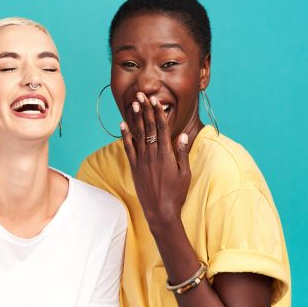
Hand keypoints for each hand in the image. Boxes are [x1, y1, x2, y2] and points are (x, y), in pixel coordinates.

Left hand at [120, 92, 190, 229]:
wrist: (160, 211)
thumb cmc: (176, 193)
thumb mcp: (185, 173)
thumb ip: (182, 153)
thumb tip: (182, 135)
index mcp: (166, 154)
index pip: (162, 128)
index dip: (158, 113)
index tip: (156, 101)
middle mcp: (152, 155)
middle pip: (148, 127)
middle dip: (145, 110)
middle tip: (141, 95)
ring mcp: (141, 160)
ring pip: (137, 135)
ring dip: (135, 118)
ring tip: (132, 104)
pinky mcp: (134, 167)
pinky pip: (128, 148)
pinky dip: (125, 135)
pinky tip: (122, 124)